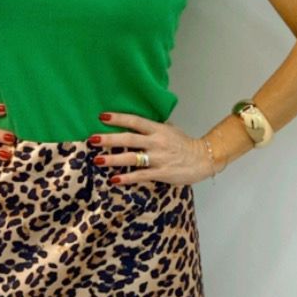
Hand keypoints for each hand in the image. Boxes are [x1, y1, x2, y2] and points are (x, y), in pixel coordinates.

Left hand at [91, 111, 212, 186]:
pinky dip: (127, 178)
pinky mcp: (161, 173)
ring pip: (132, 158)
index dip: (118, 118)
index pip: (135, 121)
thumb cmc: (184, 144)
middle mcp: (156, 142)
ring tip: (97, 160)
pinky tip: (114, 180)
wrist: (203, 159)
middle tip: (92, 139)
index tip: (102, 117)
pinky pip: (140, 175)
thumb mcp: (170, 130)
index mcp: (158, 129)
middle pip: (129, 139)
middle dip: (109, 139)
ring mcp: (158, 158)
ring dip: (113, 160)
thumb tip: (135, 122)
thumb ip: (153, 127)